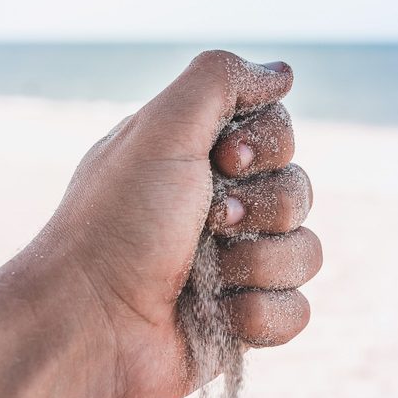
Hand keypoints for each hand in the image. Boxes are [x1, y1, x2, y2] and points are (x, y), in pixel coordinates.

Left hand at [35, 50, 321, 397]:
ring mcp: (235, 268)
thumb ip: (221, 80)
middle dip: (260, 209)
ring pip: (306, 252)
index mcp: (200, 162)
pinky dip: (257, 314)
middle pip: (299, 191)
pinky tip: (215, 316)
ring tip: (205, 276)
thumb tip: (283, 74)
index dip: (264, 148)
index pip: (279, 134)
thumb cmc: (119, 223)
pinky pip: (296, 311)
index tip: (220, 161)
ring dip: (257, 264)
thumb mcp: (162, 129)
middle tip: (209, 222)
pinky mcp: (244, 322)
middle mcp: (222, 210)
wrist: (91, 324)